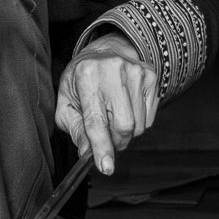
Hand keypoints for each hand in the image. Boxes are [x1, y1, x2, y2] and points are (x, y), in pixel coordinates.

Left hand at [56, 34, 158, 175]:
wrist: (105, 51)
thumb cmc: (82, 78)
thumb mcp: (67, 101)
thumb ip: (75, 128)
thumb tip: (87, 153)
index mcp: (86, 76)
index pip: (97, 120)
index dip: (102, 147)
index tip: (106, 167)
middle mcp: (113, 71)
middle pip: (124, 126)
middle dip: (115, 142)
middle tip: (106, 139)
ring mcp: (136, 72)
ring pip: (138, 125)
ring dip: (125, 133)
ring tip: (113, 116)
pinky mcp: (151, 77)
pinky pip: (148, 118)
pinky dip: (137, 122)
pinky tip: (125, 108)